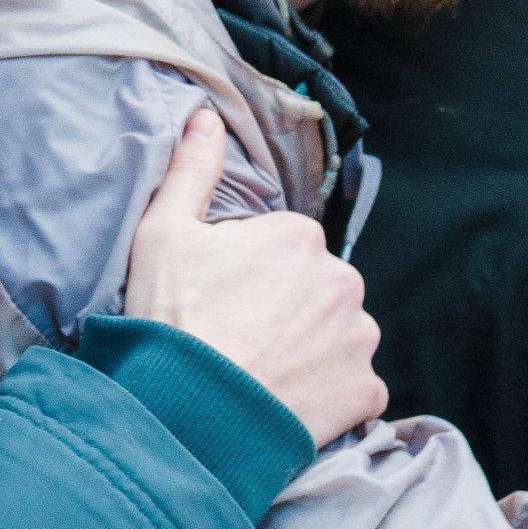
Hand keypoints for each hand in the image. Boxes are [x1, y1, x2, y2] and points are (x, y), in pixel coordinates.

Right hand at [125, 109, 384, 446]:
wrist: (185, 412)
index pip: (282, 247)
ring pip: (338, 335)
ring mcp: (360, 338)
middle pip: (316, 289)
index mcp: (299, 236)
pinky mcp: (366, 390)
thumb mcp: (161, 234)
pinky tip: (282, 398)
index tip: (216, 297)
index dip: (245, 272)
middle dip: (286, 307)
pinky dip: (326, 393)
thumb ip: (192, 170)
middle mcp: (344, 280)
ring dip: (310, 349)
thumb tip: (207, 116)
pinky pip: (351, 386)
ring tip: (258, 371)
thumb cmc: (169, 320)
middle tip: (234, 335)